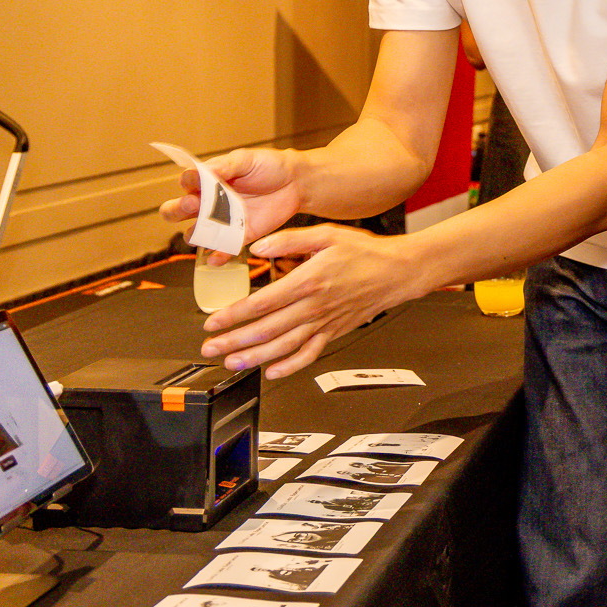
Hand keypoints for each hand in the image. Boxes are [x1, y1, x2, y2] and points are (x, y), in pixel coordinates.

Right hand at [158, 148, 308, 255]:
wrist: (295, 183)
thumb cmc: (269, 166)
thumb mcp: (246, 159)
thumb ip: (225, 165)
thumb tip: (204, 171)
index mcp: (208, 179)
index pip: (186, 182)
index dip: (188, 182)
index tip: (196, 180)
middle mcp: (209, 201)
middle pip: (177, 211)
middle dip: (178, 209)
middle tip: (193, 204)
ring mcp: (222, 221)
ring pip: (195, 233)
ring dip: (196, 234)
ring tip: (206, 230)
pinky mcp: (239, 236)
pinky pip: (221, 249)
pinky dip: (216, 256)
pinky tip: (215, 259)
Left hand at [198, 225, 426, 377]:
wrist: (397, 272)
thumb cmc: (364, 252)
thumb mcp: (326, 234)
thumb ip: (289, 240)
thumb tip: (257, 247)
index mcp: (308, 281)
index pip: (262, 303)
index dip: (234, 316)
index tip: (213, 322)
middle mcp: (314, 307)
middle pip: (266, 330)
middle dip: (234, 341)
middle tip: (209, 348)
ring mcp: (324, 323)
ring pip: (283, 347)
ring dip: (254, 358)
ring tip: (231, 363)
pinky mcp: (333, 332)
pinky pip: (309, 355)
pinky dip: (289, 366)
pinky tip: (271, 372)